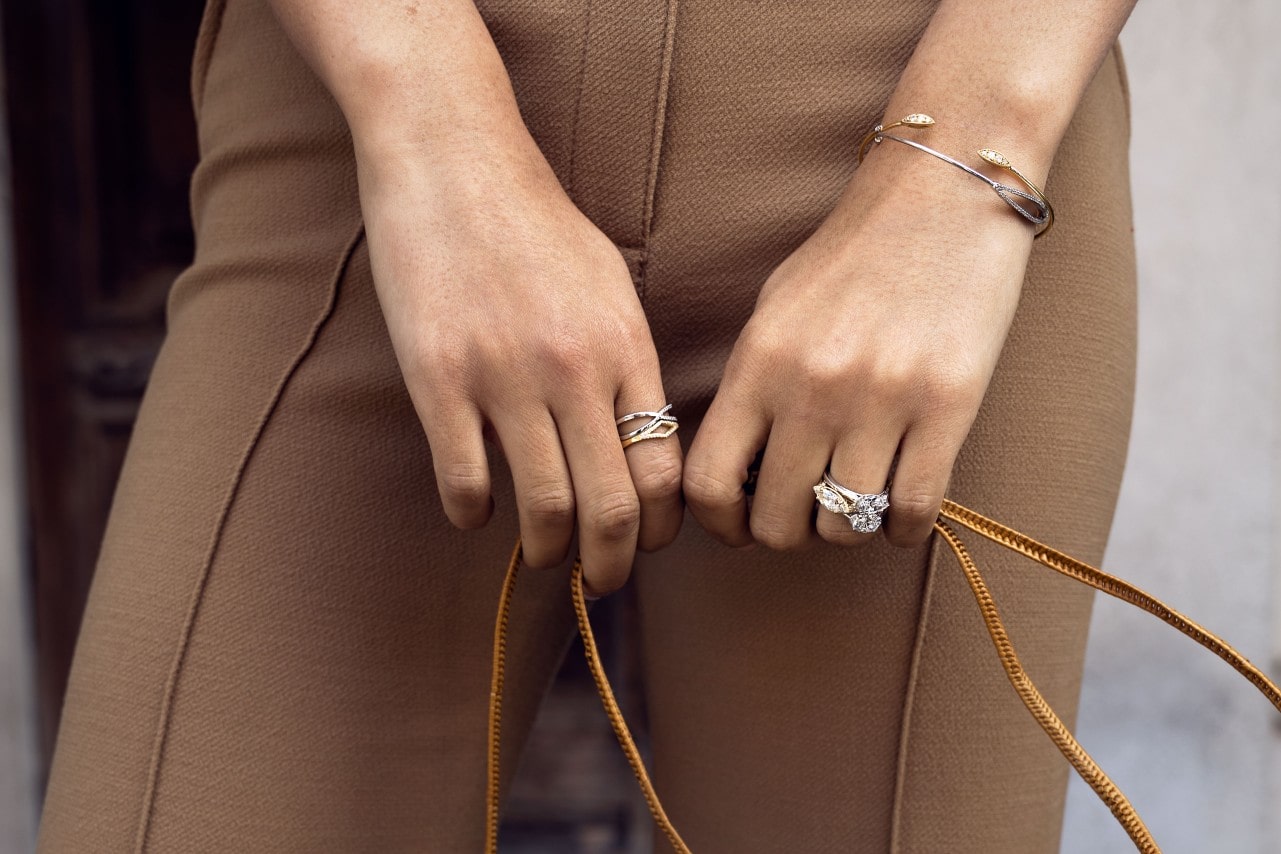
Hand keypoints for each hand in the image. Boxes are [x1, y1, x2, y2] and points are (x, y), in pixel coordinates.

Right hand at [358, 142, 682, 594]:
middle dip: (611, 565)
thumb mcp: (610, 285)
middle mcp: (575, 371)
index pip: (664, 471)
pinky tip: (475, 511)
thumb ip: (630, 363)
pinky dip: (472, 514)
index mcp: (626, 349)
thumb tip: (641, 440)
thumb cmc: (537, 223)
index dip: (659, 529)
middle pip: (612, 507)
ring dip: (544, 552)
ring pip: (543, 508)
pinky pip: (464, 481)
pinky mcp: (439, 379)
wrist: (453, 160)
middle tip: (599, 582)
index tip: (645, 542)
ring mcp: (505, 378)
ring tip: (541, 556)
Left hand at [683, 137, 1036, 549]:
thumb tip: (738, 468)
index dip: (718, 524)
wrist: (944, 193)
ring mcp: (881, 399)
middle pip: (776, 519)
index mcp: (758, 362)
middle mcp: (812, 387)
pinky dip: (903, 529)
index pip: (709, 482)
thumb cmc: (854, 255)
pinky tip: (901, 511)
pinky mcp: (948, 406)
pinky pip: (914, 510)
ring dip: (846, 530)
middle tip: (803, 514)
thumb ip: (752, 387)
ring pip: (846, 524)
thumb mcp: (775, 311)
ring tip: (854, 503)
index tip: (737, 525)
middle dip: (785, 532)